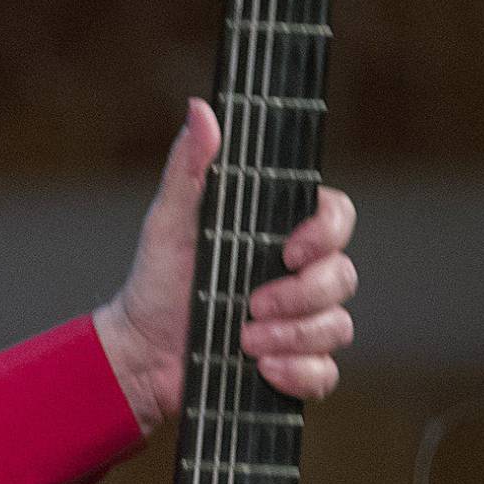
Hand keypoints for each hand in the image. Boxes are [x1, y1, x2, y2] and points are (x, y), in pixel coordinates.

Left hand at [94, 98, 358, 434]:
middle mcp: (298, 276)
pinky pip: (326, 372)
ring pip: (337, 326)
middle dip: (301, 295)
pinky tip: (261, 368)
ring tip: (244, 339)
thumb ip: (190, 168)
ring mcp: (301, 323)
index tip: (290, 249)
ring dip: (292, 335)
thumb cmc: (155, 282)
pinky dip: (298, 372)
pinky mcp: (296, 367)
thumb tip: (201, 110)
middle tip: (252, 305)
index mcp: (276, 235)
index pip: (335, 218)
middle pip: (344, 276)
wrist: (140, 352)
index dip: (327, 232)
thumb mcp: (168, 221)